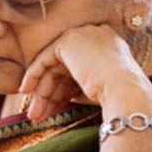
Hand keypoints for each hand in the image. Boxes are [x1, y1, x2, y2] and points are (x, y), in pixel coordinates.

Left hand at [18, 24, 151, 121]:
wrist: (125, 91)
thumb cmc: (117, 98)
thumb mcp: (95, 89)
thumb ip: (77, 85)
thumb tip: (54, 97)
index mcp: (108, 46)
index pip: (78, 69)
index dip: (64, 90)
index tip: (54, 107)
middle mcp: (96, 36)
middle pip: (64, 69)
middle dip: (50, 95)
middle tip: (39, 115)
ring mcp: (82, 36)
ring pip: (54, 68)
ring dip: (42, 93)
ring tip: (34, 115)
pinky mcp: (68, 41)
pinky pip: (45, 59)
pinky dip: (33, 76)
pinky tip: (26, 92)